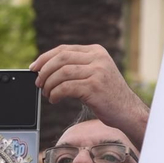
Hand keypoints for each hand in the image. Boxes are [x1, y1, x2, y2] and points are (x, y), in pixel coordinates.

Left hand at [31, 44, 149, 147]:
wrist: (129, 112)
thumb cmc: (109, 96)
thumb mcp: (96, 74)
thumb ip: (78, 66)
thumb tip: (47, 68)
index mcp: (97, 51)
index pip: (64, 49)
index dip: (45, 58)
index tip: (34, 67)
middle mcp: (98, 59)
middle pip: (61, 59)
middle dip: (45, 71)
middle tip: (38, 82)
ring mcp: (97, 72)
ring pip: (61, 73)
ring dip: (49, 84)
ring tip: (47, 93)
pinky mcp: (94, 87)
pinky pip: (66, 88)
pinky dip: (55, 94)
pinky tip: (54, 99)